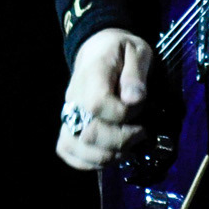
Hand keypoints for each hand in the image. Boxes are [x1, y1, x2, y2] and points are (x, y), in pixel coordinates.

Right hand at [55, 28, 150, 170]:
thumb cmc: (121, 50)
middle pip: (87, 132)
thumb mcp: (137, 50)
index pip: (97, 104)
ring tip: (128, 147)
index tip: (141, 106)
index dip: (122, 114)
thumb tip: (135, 99)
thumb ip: (136, 73)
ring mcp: (68, 112)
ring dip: (106, 155)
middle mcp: (74, 97)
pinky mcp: (67, 124)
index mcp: (93, 74)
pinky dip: (88, 161)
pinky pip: (67, 150)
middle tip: (141, 133)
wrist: (98, 47)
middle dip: (120, 141)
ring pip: (75, 146)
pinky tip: (108, 155)